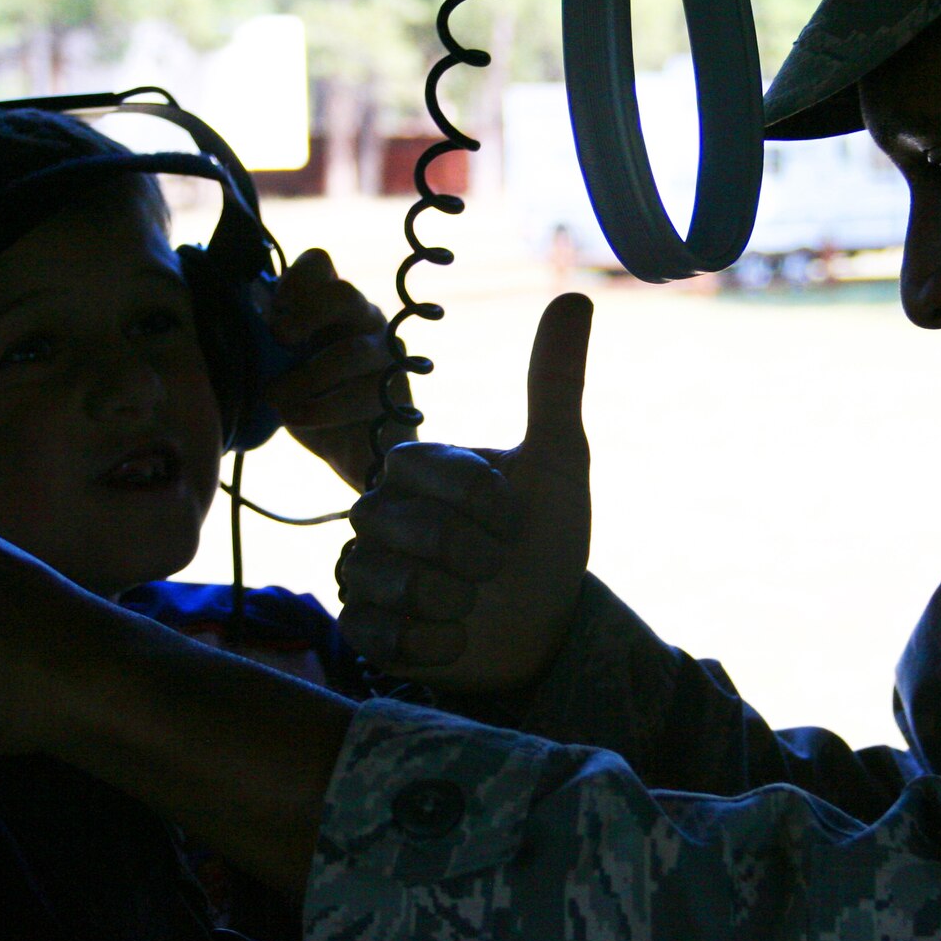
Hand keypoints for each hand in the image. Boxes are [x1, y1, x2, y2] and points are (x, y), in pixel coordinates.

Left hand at [265, 248, 413, 490]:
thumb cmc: (310, 400)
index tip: (270, 316)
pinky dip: (319, 409)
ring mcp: (384, 353)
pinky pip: (359, 396)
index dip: (291, 282)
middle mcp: (363, 318)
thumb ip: (266, 342)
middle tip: (280, 341)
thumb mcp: (280, 367)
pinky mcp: (395, 390)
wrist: (351, 450)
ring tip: (274, 398)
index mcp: (330, 303)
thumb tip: (241, 325)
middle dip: (305, 315)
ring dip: (304, 378)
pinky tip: (295, 416)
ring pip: (350, 352)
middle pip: (343, 293)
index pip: (318, 263)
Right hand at [337, 293, 592, 692]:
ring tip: (472, 604)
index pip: (413, 467)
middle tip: (496, 565)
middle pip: (378, 520)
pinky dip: (424, 643)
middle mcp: (380, 514)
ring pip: (367, 576)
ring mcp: (367, 572)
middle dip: (457, 550)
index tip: (514, 519)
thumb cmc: (546, 536)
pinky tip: (456, 639)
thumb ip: (555, 383)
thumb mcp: (558, 461)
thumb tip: (574, 298)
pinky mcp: (366, 630)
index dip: (472, 499)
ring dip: (441, 599)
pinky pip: (369, 632)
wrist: (547, 624)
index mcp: (418, 469)